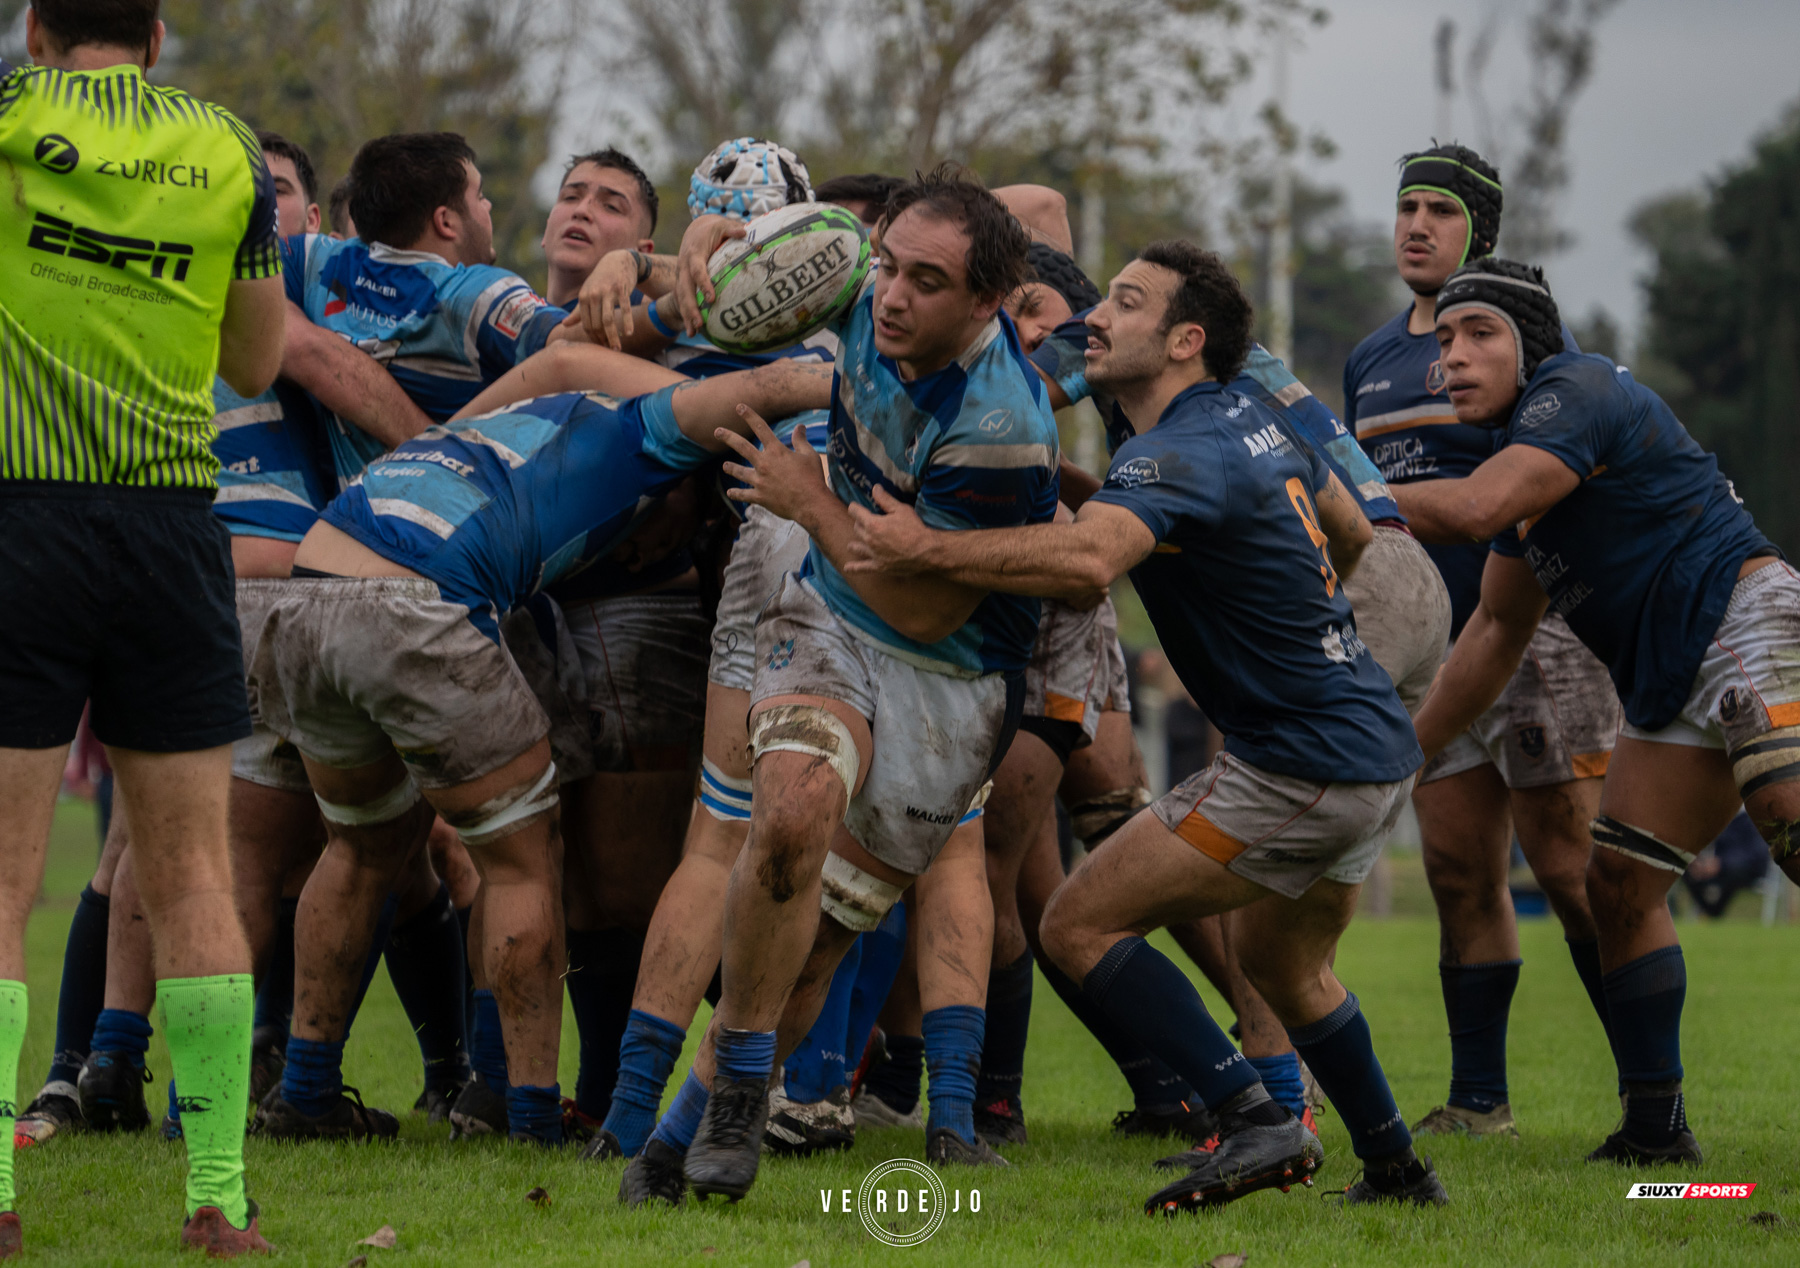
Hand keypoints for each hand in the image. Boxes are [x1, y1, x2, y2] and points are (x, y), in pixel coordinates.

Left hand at [567, 249, 642, 349]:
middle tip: (610, 351)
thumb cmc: (601, 280)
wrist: (618, 260)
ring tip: (617, 348)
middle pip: (596, 324)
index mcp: (583, 297)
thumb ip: (577, 311)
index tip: (600, 347)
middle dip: (603, 340)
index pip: (586, 324)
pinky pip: (625, 310)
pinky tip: (629, 334)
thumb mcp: (588, 293)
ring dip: (612, 337)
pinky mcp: (622, 289)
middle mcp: (593, 295)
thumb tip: (564, 325)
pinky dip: (627, 323)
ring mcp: (608, 292)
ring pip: (608, 320)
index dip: (593, 338)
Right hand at [675, 215, 745, 332]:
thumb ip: (731, 229)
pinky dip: (686, 316)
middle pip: (685, 289)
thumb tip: (743, 231)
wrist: (695, 231)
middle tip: (699, 324)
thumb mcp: (721, 226)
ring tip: (693, 333)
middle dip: (691, 307)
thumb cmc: (712, 230)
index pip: (697, 270)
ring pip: (680, 298)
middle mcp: (684, 266)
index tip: (711, 298)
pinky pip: (682, 300)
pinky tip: (692, 332)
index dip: (703, 284)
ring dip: (687, 315)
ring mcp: (681, 276)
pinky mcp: (682, 283)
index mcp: (694, 253)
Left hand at [717, 407, 832, 524]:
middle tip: (717, 431)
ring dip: (731, 467)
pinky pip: (744, 495)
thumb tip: (799, 426)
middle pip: (742, 447)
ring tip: (725, 466)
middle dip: (728, 437)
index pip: (761, 428)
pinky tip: (730, 492)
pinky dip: (736, 494)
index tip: (739, 407)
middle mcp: (764, 464)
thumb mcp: (810, 455)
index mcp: (776, 451)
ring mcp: (760, 481)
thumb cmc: (813, 478)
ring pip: (739, 472)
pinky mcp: (760, 497)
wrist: (811, 503)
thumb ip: (801, 440)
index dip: (749, 416)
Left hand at [843, 485, 934, 576]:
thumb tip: (874, 488)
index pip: (855, 511)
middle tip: (865, 521)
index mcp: (872, 524)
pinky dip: (854, 568)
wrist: (926, 552)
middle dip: (859, 523)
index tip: (855, 506)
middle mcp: (869, 539)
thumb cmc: (915, 528)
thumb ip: (885, 499)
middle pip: (856, 528)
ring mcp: (873, 554)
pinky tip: (847, 568)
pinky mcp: (879, 566)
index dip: (855, 507)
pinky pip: (862, 568)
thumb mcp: (901, 509)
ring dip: (855, 543)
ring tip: (853, 544)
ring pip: (856, 546)